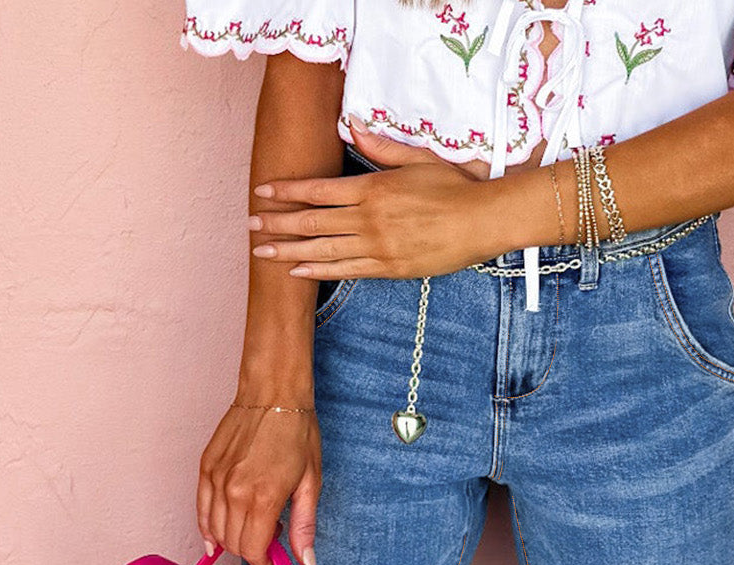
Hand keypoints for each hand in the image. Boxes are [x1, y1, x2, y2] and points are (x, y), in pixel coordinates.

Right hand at [197, 402, 322, 564]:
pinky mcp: (205, 468)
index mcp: (263, 498)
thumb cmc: (296, 433)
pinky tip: (217, 534)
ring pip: (215, 531)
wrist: (273, 393)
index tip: (273, 560)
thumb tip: (306, 563)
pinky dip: (208, 526)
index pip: (253, 550)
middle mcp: (234, 492)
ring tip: (253, 523)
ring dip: (233, 539)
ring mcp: (216, 479)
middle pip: (234, 544)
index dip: (264, 563)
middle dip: (251, 551)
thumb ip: (304, 527)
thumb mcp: (311, 483)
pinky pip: (200, 509)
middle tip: (270, 537)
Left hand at [247, 116, 500, 279]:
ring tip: (264, 253)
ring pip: (324, 249)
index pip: (318, 189)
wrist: (482, 221)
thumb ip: (381, 147)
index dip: (287, 190)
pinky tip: (298, 271)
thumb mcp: (417, 158)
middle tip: (251, 226)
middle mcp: (369, 219)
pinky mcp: (390, 268)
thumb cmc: (454, 187)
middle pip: (313, 221)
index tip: (263, 191)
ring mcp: (378, 246)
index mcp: (373, 188)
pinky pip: (346, 271)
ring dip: (290, 251)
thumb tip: (352, 125)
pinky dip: (319, 271)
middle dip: (278, 224)